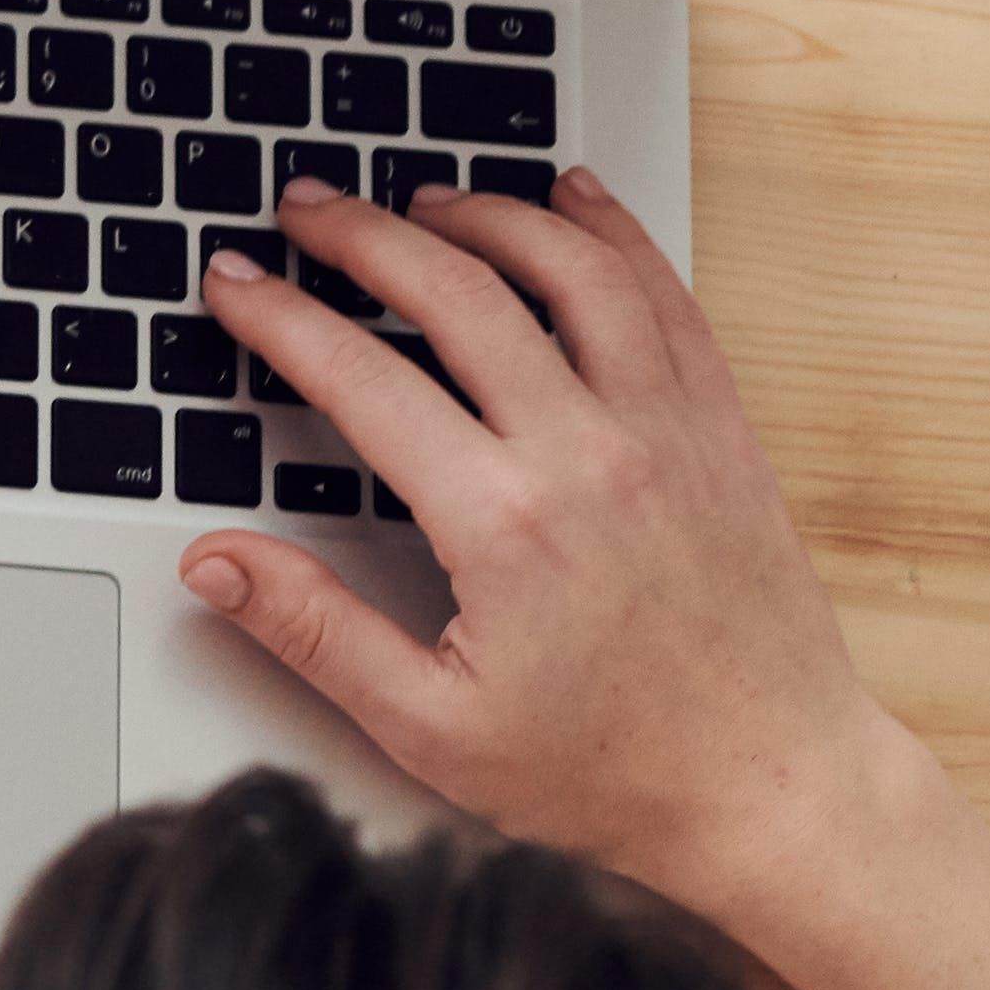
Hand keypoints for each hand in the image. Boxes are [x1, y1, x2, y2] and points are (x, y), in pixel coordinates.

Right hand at [178, 165, 927, 927]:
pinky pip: (665, 300)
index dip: (279, 316)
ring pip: (571, 270)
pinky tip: (574, 204)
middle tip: (307, 209)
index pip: (360, 377)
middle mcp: (591, 455)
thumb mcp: (430, 726)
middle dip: (364, 236)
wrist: (775, 790)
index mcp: (503, 523)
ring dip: (488, 215)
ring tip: (424, 200)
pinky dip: (613, 236)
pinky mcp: (724, 433)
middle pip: (459, 292)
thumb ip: (311, 630)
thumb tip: (214, 561)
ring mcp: (670, 432)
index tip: (235, 283)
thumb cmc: (612, 772)